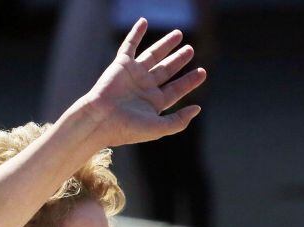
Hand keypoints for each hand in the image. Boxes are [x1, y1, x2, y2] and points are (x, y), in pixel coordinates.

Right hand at [83, 18, 206, 147]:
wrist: (101, 120)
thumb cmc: (128, 128)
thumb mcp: (159, 128)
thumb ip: (179, 121)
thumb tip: (198, 109)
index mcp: (154, 103)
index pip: (176, 89)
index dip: (190, 81)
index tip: (202, 72)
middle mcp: (145, 87)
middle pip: (166, 70)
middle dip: (179, 60)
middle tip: (190, 49)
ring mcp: (134, 75)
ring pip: (153, 55)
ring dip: (165, 44)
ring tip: (179, 34)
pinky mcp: (121, 65)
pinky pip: (130, 45)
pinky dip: (136, 33)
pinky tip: (143, 21)